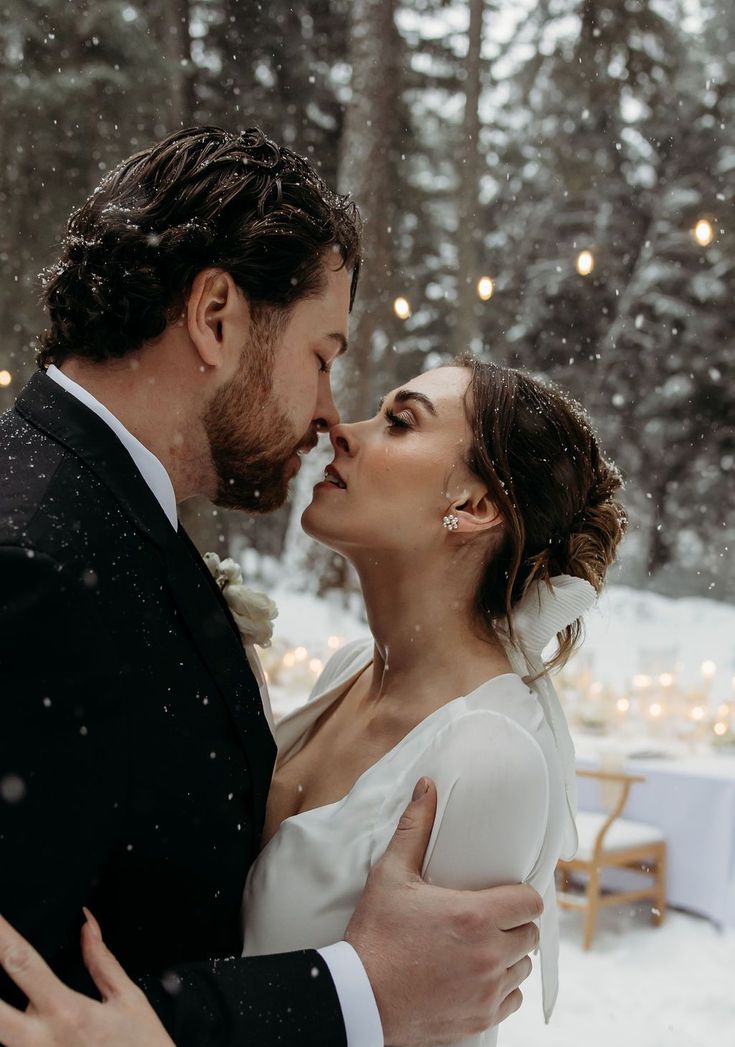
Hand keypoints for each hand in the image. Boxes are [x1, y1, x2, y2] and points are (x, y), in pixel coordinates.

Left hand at [0, 909, 174, 1045]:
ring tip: (8, 990)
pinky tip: (26, 1018)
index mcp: (67, 1011)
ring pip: (1, 1034)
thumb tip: (87, 925)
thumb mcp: (128, 999)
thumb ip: (101, 961)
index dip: (3, 936)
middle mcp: (43, 1040)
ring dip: (3, 1010)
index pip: (23, 964)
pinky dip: (18, 1032)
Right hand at [345, 777, 541, 1046]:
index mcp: (475, 916)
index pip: (531, 902)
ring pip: (522, 968)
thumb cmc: (375, 936)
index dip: (520, 896)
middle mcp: (489, 955)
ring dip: (509, 957)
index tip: (505, 894)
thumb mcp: (390, 875)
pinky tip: (476, 978)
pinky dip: (500, 990)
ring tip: (481, 948)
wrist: (359, 999)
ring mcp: (487, 991)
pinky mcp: (480, 1019)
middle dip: (514, 925)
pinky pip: (511, 1001)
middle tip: (489, 919)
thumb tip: (427, 787)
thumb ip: (414, 829)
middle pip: (529, 934)